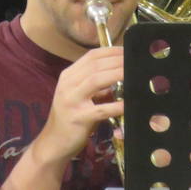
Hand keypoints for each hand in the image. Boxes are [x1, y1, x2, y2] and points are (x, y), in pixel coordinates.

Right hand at [31, 47, 124, 166]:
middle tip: (135, 60)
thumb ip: (98, 86)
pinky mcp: (78, 118)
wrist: (55, 141)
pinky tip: (128, 104)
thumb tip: (122, 75)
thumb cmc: (72, 117)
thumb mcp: (81, 96)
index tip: (127, 50)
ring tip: (133, 73)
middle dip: (117, 60)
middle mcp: (67, 84)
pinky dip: (116, 105)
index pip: (90, 56)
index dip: (110, 51)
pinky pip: (101, 109)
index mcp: (68, 76)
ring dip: (117, 74)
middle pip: (95, 65)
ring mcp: (71, 100)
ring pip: (95, 80)